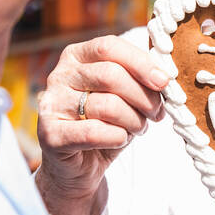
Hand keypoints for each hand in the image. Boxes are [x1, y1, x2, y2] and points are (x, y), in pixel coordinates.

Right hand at [35, 35, 169, 214]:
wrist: (79, 168)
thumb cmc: (106, 125)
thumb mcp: (124, 96)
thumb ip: (138, 79)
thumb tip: (165, 75)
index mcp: (76, 57)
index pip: (109, 46)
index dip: (141, 62)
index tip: (165, 81)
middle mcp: (59, 76)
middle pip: (110, 75)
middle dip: (143, 96)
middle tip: (157, 113)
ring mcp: (51, 104)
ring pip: (107, 105)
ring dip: (134, 120)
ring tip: (139, 128)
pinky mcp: (50, 134)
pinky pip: (95, 132)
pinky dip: (117, 137)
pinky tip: (120, 139)